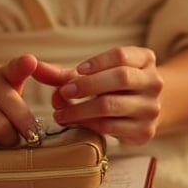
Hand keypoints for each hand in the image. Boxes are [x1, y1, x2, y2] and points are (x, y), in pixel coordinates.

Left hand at [33, 47, 161, 144]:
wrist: (142, 110)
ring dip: (81, 109)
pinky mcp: (145, 132)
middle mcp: (153, 82)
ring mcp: (151, 108)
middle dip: (87, 85)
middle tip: (62, 93)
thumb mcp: (94, 75)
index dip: (97, 62)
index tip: (77, 70)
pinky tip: (76, 123)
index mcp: (145, 60)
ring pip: (113, 105)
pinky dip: (90, 124)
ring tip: (61, 113)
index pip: (122, 55)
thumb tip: (34, 67)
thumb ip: (64, 73)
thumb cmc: (112, 86)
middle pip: (120, 78)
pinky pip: (112, 127)